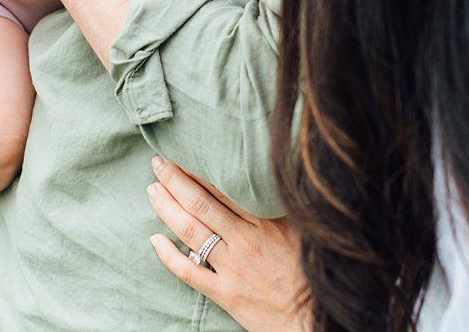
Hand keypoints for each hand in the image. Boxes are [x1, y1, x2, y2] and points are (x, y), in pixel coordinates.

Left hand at [146, 157, 310, 331]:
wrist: (316, 318)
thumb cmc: (315, 272)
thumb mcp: (307, 230)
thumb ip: (284, 207)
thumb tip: (271, 177)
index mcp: (268, 221)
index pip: (224, 188)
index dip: (199, 170)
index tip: (183, 153)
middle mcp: (246, 240)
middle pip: (201, 204)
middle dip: (175, 180)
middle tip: (157, 163)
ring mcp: (233, 267)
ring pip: (191, 231)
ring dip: (167, 208)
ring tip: (152, 191)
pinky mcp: (226, 293)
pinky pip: (189, 272)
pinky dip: (169, 255)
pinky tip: (155, 240)